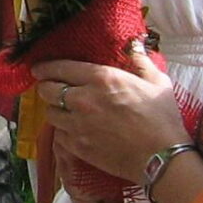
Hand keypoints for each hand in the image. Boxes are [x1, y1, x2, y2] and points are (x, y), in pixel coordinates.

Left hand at [30, 40, 187, 184]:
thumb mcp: (158, 82)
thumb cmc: (163, 119)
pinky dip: (61, 130)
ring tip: (62, 109)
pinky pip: (58, 134)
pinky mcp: (77, 146)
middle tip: (49, 87)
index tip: (39, 68)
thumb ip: (141, 61)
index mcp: (101, 79)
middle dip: (46, 86)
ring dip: (54, 109)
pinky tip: (70, 129)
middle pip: (47, 89)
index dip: (45, 67)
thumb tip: (135, 45)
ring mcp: (78, 124)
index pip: (60, 68)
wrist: (162, 157)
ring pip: (50, 112)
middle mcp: (83, 99)